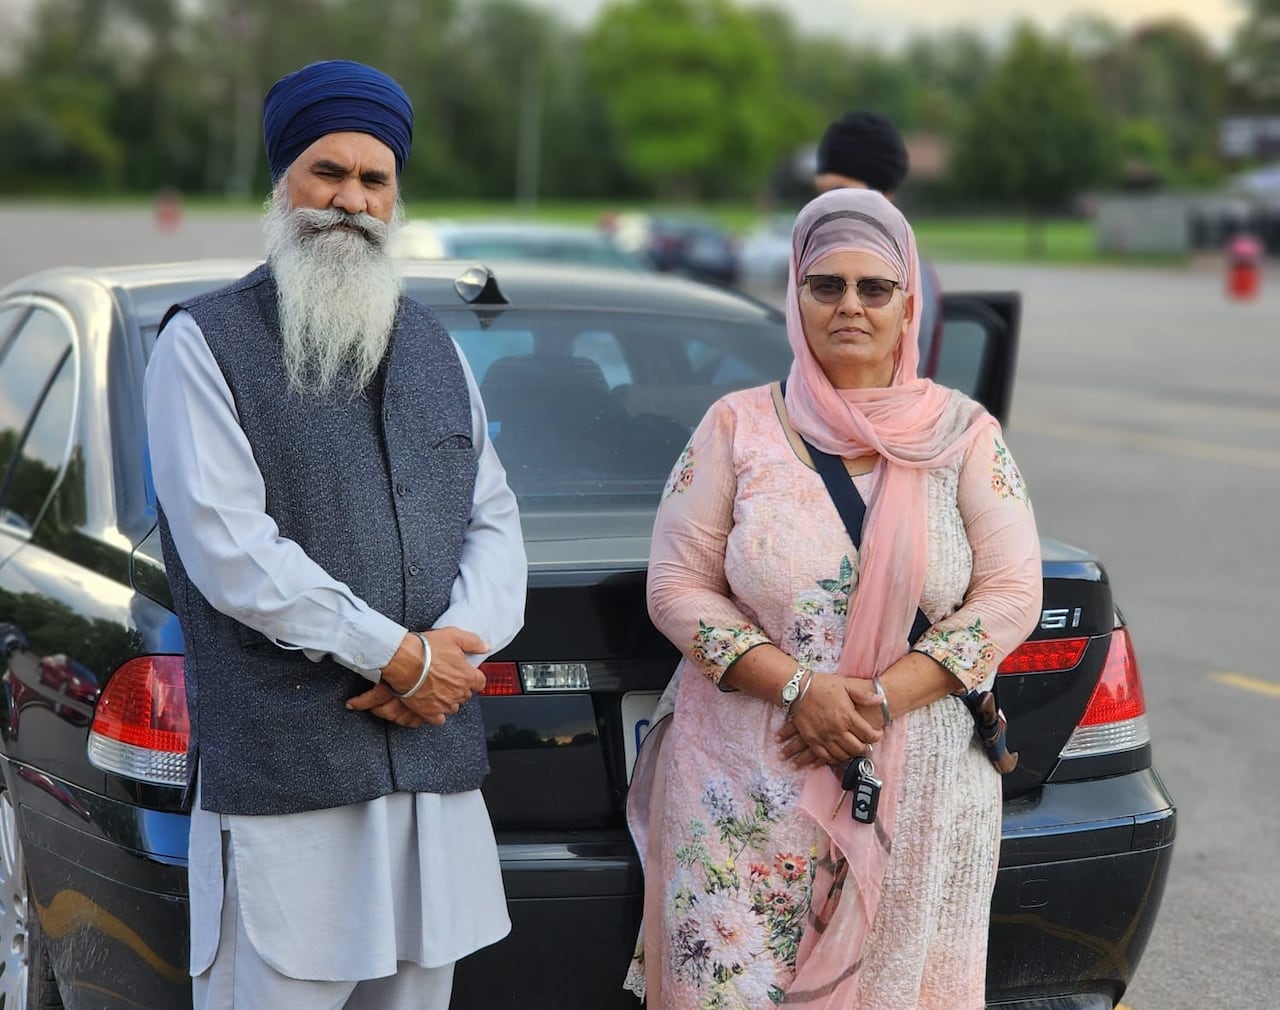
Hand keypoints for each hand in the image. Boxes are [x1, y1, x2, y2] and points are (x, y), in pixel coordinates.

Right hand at [347, 627, 489, 726]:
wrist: (403, 660)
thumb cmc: (426, 649)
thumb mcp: (454, 636)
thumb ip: (474, 643)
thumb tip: (485, 647)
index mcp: (466, 676)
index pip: (480, 682)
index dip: (474, 677)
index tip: (468, 674)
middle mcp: (458, 692)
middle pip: (466, 694)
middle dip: (461, 687)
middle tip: (449, 678)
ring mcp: (444, 704)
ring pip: (454, 707)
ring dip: (450, 700)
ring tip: (440, 689)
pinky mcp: (429, 711)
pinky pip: (439, 719)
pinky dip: (438, 714)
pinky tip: (433, 704)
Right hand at [776, 676, 882, 768]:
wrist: (797, 689)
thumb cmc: (822, 685)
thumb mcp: (846, 685)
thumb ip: (864, 694)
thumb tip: (881, 698)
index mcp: (847, 716)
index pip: (868, 734)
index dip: (876, 736)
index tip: (877, 734)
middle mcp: (837, 730)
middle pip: (856, 748)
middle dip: (865, 748)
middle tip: (867, 744)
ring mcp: (824, 737)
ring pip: (842, 755)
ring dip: (850, 754)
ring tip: (854, 750)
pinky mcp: (812, 740)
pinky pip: (825, 757)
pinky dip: (834, 759)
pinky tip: (837, 756)